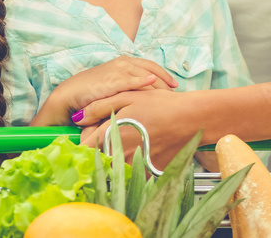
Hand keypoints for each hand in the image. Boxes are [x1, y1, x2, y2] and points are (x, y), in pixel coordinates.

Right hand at [34, 56, 176, 125]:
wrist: (71, 95)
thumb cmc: (92, 93)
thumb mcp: (115, 88)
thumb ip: (130, 87)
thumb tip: (147, 97)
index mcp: (125, 62)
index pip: (151, 66)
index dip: (164, 75)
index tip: (175, 86)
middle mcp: (123, 63)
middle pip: (152, 71)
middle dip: (165, 82)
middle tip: (176, 95)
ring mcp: (118, 70)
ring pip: (145, 76)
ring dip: (159, 85)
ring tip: (170, 96)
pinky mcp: (111, 80)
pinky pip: (131, 80)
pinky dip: (143, 81)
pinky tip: (152, 84)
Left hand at [75, 89, 199, 168]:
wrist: (192, 119)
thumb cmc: (160, 105)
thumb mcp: (127, 97)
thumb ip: (99, 107)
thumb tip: (78, 118)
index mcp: (111, 135)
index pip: (84, 145)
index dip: (85, 136)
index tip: (90, 129)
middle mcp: (120, 154)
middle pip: (98, 154)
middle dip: (100, 143)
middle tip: (114, 128)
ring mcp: (135, 166)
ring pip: (115, 162)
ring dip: (116, 151)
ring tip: (131, 134)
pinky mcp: (148, 172)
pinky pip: (132, 168)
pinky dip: (132, 158)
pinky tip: (142, 143)